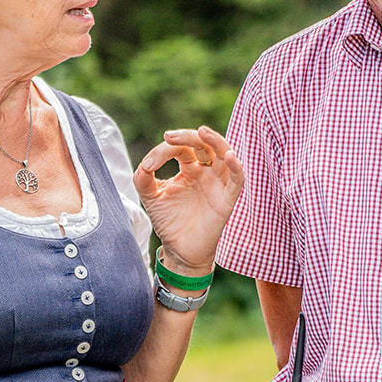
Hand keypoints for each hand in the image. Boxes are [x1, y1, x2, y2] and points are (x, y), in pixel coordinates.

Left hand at [133, 124, 244, 272]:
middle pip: (204, 144)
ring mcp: (218, 183)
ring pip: (224, 154)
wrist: (179, 249)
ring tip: (203, 131)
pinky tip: (230, 156)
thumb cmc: (168, 221)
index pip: (182, 149)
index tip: (149, 165)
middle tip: (170, 136)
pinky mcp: (227, 198)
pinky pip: (237, 179)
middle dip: (188, 137)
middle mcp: (206, 172)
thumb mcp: (151, 197)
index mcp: (189, 169)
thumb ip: (143, 179)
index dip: (165, 151)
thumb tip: (145, 164)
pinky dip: (236, 166)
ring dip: (216, 141)